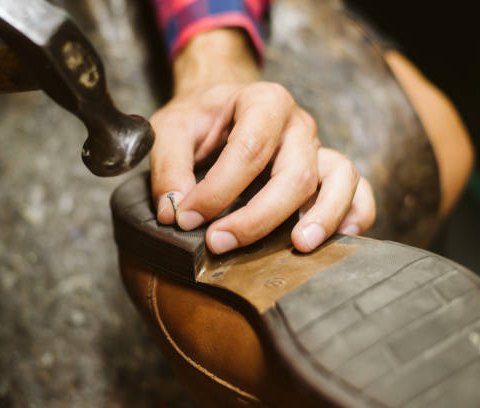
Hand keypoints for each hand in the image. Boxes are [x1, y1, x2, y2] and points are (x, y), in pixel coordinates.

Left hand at [150, 29, 374, 253]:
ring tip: (299, 245)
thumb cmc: (199, 119)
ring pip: (339, 179)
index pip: (248, 150)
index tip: (186, 219)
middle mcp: (298, 124)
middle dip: (258, 217)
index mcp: (262, 102)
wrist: (221, 105)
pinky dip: (357, 211)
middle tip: (219, 243)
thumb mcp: (170, 130)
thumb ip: (169, 168)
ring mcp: (318, 147)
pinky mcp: (326, 169)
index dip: (217, 191)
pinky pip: (357, 188)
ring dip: (323, 216)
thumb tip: (174, 213)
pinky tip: (343, 236)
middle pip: (294, 174)